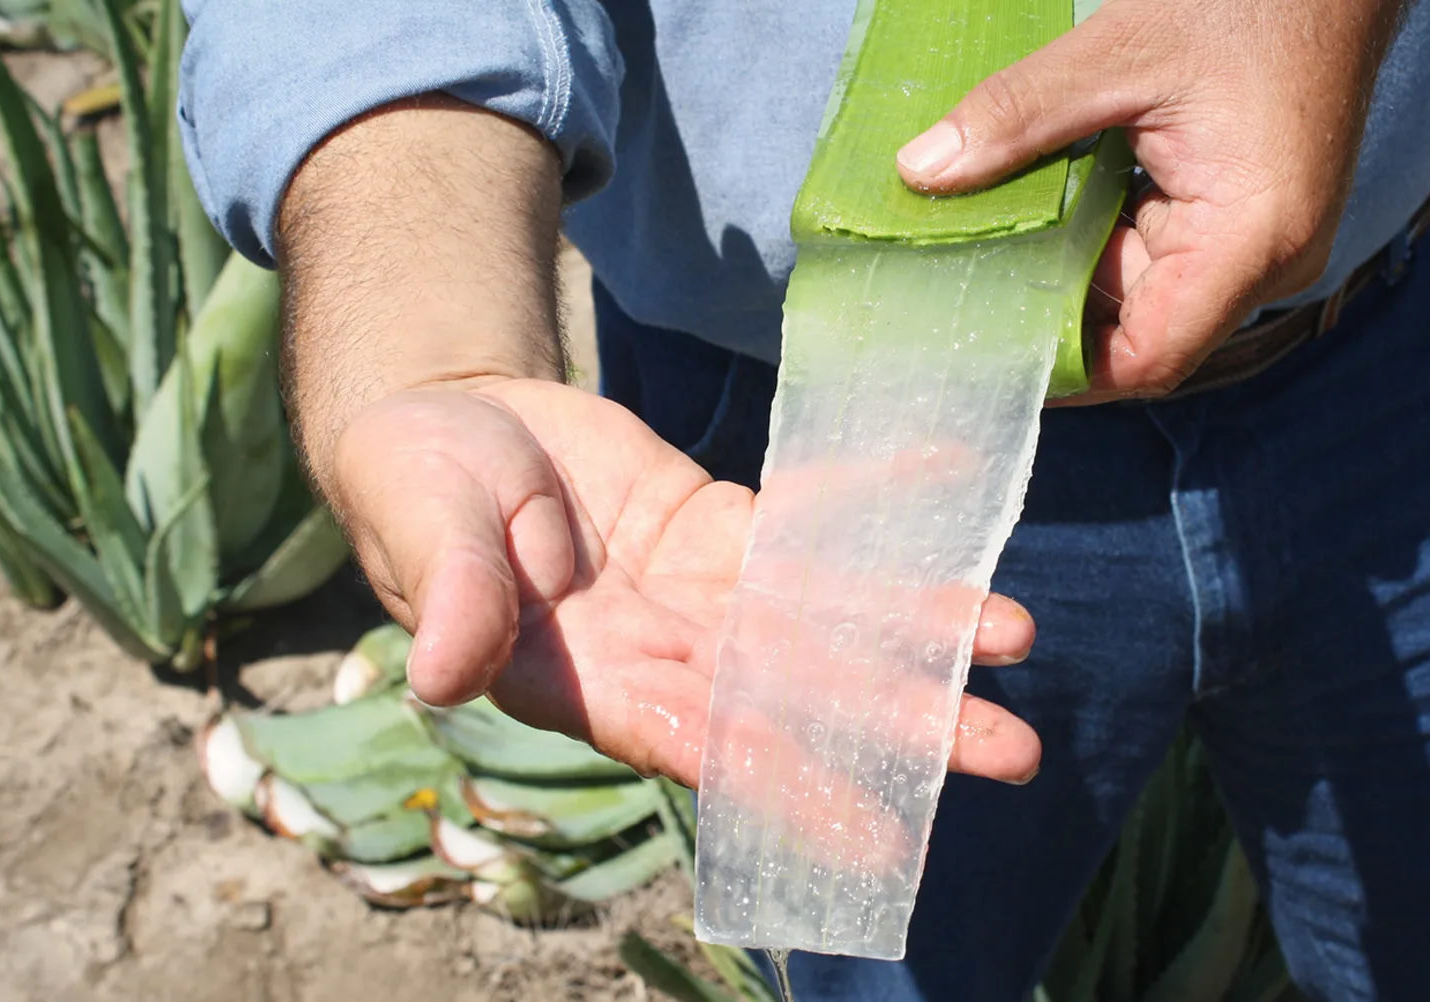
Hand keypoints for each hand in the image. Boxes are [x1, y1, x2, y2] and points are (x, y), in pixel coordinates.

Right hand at [328, 378, 1041, 788]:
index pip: (702, 745)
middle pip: (797, 696)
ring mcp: (703, 593)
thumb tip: (449, 678)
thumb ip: (449, 600)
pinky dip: (875, 503)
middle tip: (1012, 752)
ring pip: (824, 618)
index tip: (886, 831)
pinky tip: (953, 485)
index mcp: (589, 682)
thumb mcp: (422, 532)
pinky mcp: (722, 526)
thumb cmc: (414, 490)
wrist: (447, 420)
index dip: (791, 787)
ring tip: (1016, 636)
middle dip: (901, 724)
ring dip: (917, 630)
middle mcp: (665, 653)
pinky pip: (808, 520)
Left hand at [896, 0, 1406, 402]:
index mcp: (1252, 241)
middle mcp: (1265, 263)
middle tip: (962, 297)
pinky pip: (1157, 256)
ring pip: (1141, 295)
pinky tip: (1041, 211)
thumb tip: (921, 169)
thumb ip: (1019, 116)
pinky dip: (1098, 239)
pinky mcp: (1240, 222)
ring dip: (1069, 270)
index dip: (1066, 370)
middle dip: (1051, 314)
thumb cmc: (1251, 0)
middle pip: (1139, 332)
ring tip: (988, 249)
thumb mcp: (1119, 51)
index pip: (1150, 357)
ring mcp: (1256, 247)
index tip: (988, 357)